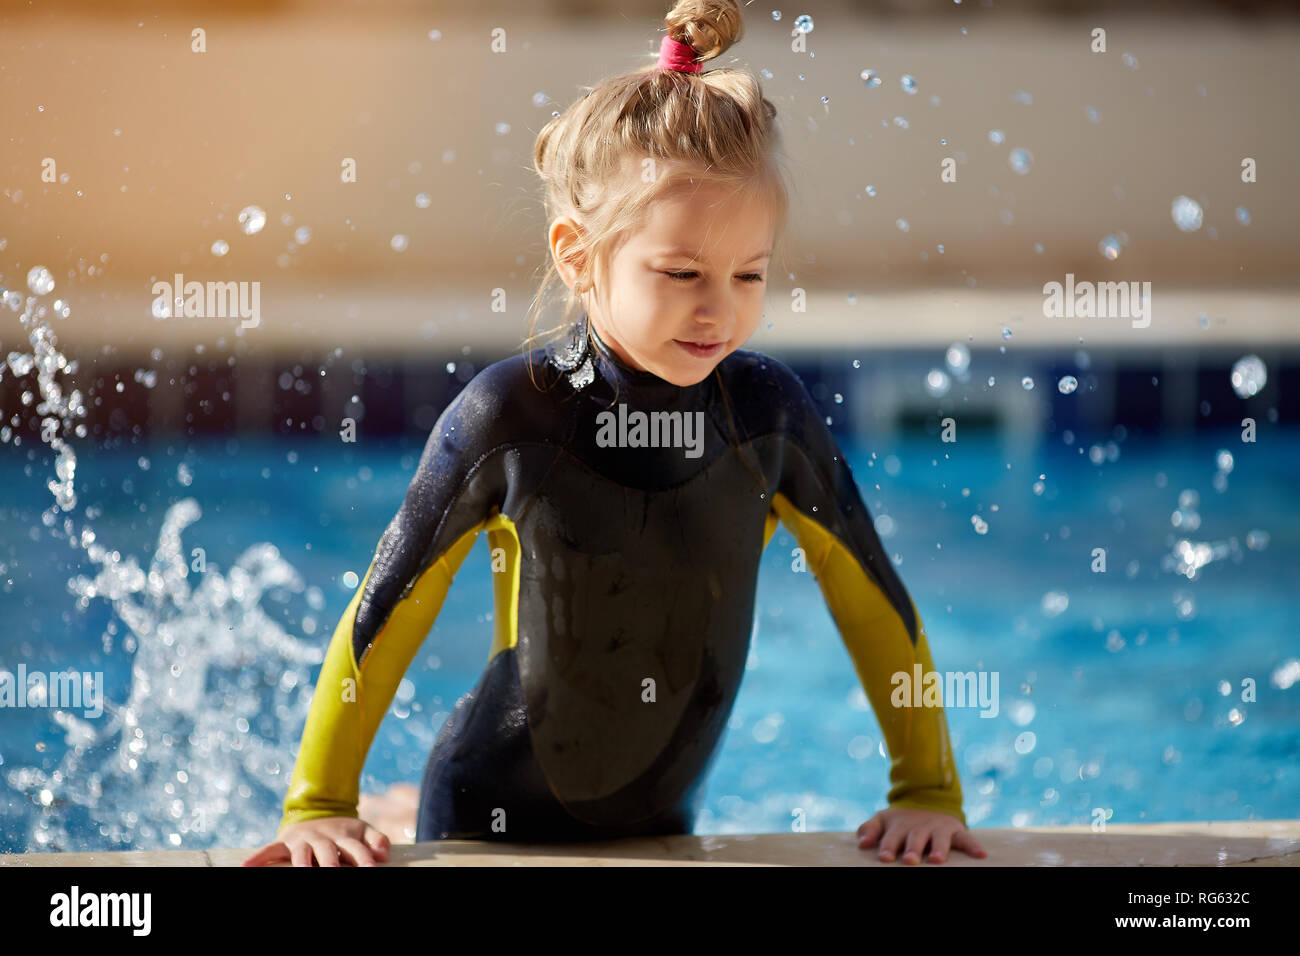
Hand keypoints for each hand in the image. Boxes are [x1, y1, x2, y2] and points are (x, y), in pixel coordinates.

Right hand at [242, 817, 391, 866]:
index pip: (355, 848)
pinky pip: (270, 849)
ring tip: (303, 871)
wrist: (319, 812)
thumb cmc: (344, 832)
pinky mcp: (285, 841)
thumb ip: (377, 841)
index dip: (363, 858)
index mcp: (344, 835)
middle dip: (330, 863)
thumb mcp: (363, 831)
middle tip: (333, 872)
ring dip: (301, 863)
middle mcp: (322, 837)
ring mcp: (302, 839)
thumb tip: (384, 855)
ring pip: (301, 853)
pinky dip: (258, 857)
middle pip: (327, 851)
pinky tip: (246, 865)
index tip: (371, 867)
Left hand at [856, 807, 987, 863]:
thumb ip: (870, 829)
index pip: (892, 837)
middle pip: (915, 838)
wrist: (927, 806)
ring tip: (937, 860)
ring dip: (939, 848)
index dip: (888, 846)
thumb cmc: (901, 823)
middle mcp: (920, 826)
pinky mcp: (956, 830)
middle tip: (909, 861)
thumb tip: (861, 843)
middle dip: (913, 849)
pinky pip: (967, 838)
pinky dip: (974, 846)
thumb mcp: (883, 821)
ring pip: (940, 838)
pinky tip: (981, 855)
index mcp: (900, 825)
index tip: (884, 857)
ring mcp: (939, 827)